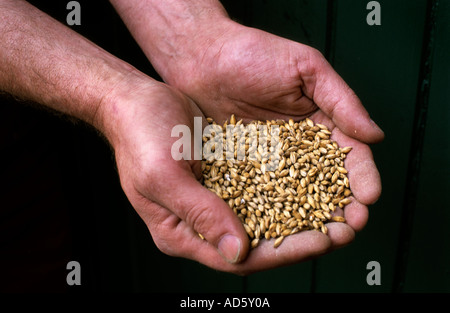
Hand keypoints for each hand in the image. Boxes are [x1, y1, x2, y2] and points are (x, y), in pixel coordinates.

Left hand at [151, 21, 383, 270]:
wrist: (204, 58)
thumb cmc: (254, 54)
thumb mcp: (306, 68)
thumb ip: (341, 100)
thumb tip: (374, 134)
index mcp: (320, 123)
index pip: (349, 154)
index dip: (361, 176)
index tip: (369, 197)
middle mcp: (298, 146)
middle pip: (326, 182)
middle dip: (342, 206)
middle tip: (350, 228)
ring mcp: (271, 161)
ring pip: (296, 194)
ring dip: (312, 217)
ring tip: (325, 237)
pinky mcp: (244, 169)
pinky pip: (261, 193)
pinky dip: (274, 212)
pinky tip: (283, 228)